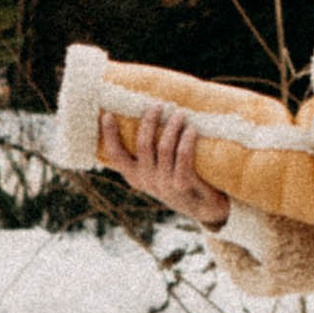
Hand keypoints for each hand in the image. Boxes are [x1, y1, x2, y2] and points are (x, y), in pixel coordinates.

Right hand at [98, 99, 229, 231]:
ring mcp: (164, 184)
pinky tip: (192, 129)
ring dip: (172, 127)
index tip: (108, 114)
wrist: (205, 206)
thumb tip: (145, 114)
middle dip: (149, 121)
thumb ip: (150, 151)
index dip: (110, 135)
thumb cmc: (179, 179)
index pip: (116, 155)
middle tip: (158, 105)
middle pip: (143, 145)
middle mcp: (146, 180)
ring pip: (164, 148)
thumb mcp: (158, 170)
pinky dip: (186, 140)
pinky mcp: (183, 185)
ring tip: (180, 114)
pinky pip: (183, 158)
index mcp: (135, 175)